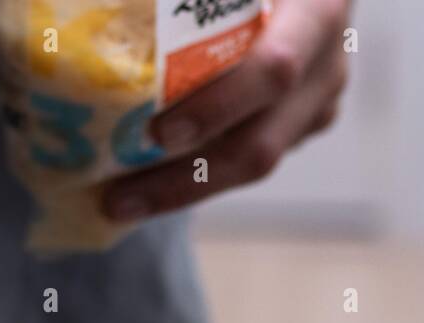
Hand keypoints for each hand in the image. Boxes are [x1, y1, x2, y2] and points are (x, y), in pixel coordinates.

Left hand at [102, 0, 350, 221]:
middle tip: (118, 197)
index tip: (157, 133)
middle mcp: (326, 64)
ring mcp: (319, 102)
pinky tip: (145, 181)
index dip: (217, 106)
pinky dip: (196, 172)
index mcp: (316, 9)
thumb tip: (97, 8)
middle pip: (258, 144)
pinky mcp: (303, 123)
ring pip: (252, 164)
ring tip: (119, 201)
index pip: (273, 71)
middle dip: (184, 178)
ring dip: (182, 188)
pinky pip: (246, 158)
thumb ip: (192, 2)